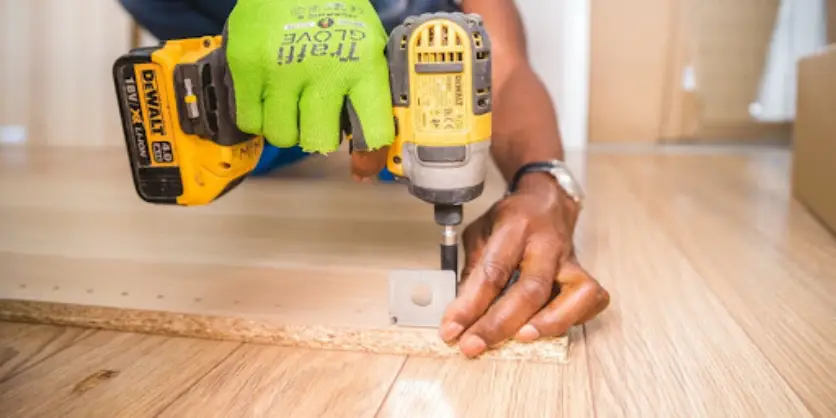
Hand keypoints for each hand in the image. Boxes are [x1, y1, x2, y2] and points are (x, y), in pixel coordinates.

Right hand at [223, 0, 394, 163]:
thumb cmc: (335, 15)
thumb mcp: (368, 47)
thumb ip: (370, 95)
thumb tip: (367, 157)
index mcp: (363, 66)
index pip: (372, 132)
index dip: (368, 155)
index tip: (363, 163)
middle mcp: (323, 70)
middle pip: (319, 143)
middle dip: (318, 136)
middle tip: (316, 117)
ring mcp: (281, 69)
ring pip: (282, 136)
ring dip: (287, 127)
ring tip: (290, 103)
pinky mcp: (246, 66)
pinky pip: (250, 121)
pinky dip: (258, 116)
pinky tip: (267, 95)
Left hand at [438, 172, 609, 356]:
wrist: (547, 201)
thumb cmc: (512, 219)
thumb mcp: (480, 232)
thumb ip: (472, 270)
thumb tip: (462, 313)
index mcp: (515, 227)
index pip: (492, 271)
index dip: (470, 305)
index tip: (451, 329)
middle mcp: (547, 244)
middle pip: (531, 289)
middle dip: (499, 324)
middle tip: (473, 345)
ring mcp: (570, 260)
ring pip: (574, 295)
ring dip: (548, 324)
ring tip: (520, 340)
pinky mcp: (584, 273)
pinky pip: (591, 300)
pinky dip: (572, 319)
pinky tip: (548, 329)